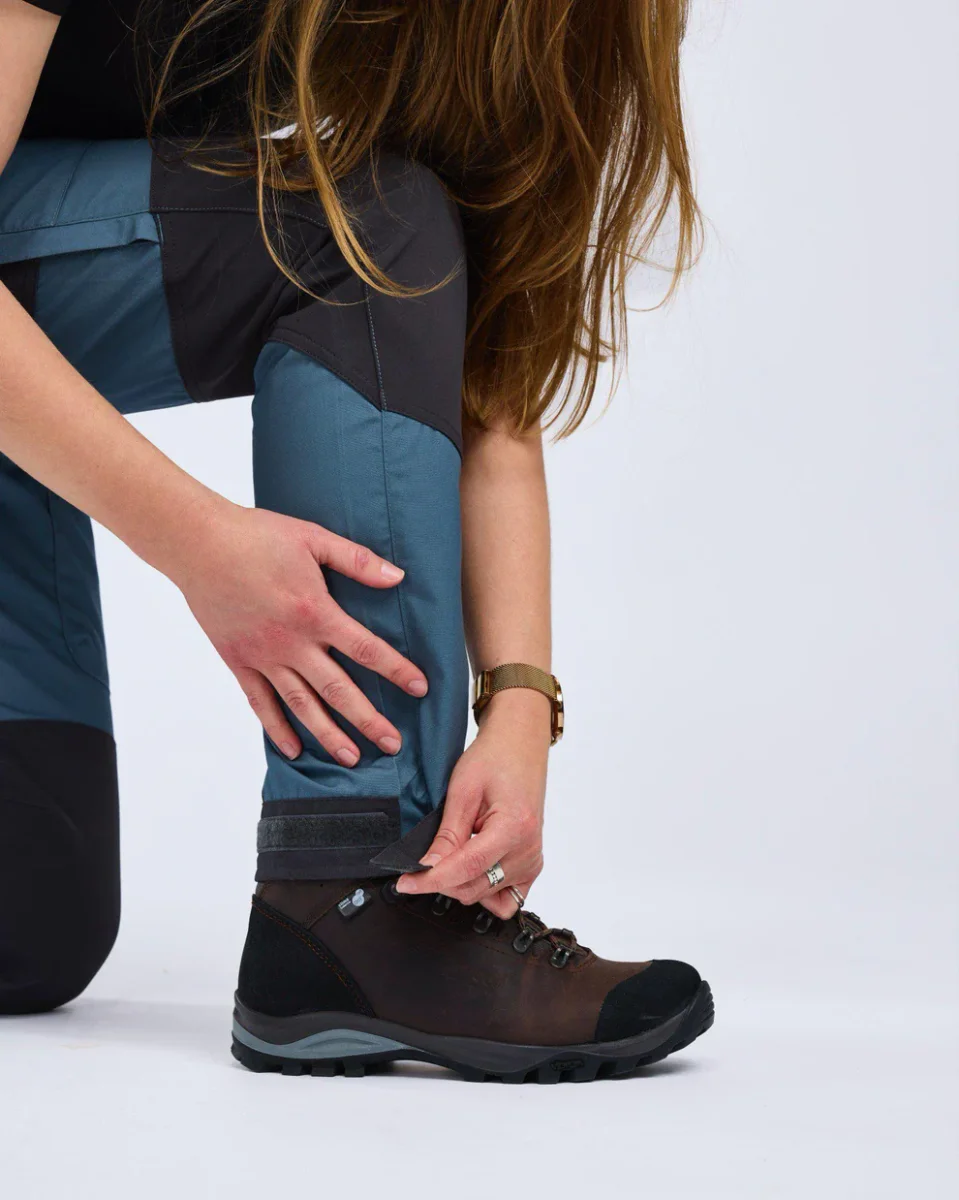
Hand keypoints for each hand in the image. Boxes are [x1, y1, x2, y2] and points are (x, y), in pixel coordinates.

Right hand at [168, 500, 427, 763]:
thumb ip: (357, 561)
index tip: (420, 688)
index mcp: (315, 612)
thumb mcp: (313, 539)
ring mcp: (263, 656)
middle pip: (338, 689)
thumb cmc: (256, 536)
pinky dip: (277, 728)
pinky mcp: (238, 661)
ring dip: (328, 733)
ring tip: (352, 758)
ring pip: (302, 704)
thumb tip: (397, 577)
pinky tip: (293, 750)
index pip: (366, 649)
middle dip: (368, 719)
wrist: (198, 545)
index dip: (396, 670)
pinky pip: (260, 702)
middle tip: (393, 744)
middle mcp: (291, 643)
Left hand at [395, 690, 550, 916]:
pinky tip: (471, 871)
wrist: (520, 744)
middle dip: (441, 880)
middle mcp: (528, 849)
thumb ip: (447, 834)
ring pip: (486, 895)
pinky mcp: (532, 865)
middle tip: (420, 863)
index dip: (431, 880)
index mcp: (515, 827)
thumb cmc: (495, 757)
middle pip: (474, 886)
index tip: (405, 883)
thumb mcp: (463, 789)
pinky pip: (506, 898)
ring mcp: (532, 860)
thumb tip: (428, 866)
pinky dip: (485, 891)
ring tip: (452, 853)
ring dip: (461, 883)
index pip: (467, 869)